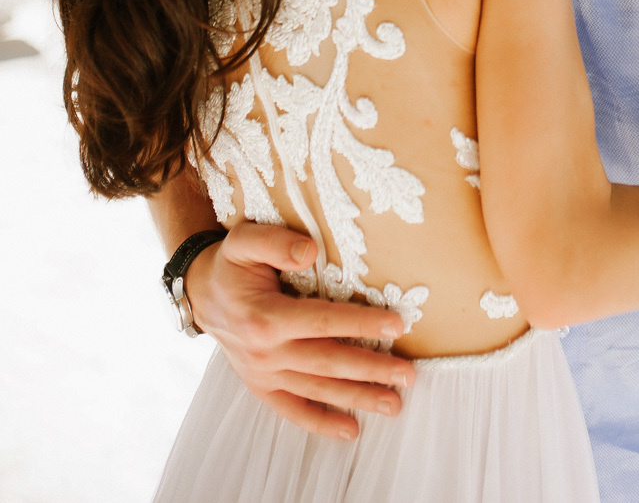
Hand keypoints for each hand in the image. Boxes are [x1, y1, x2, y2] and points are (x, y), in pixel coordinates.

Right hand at [184, 223, 415, 438]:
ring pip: (317, 390)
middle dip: (371, 369)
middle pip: (327, 363)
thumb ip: (275, 242)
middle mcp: (265, 352)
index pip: (322, 322)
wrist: (200, 294)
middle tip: (408, 375)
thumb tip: (310, 251)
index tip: (397, 325)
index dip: (361, 323)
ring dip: (357, 397)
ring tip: (393, 403)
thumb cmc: (231, 263)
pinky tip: (350, 429)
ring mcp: (263, 374)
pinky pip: (293, 410)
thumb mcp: (245, 240)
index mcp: (265, 317)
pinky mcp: (261, 386)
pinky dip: (321, 422)